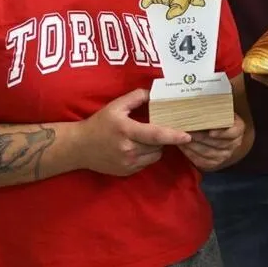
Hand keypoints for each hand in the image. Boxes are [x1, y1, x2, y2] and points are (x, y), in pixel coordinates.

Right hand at [75, 88, 191, 176]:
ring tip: (147, 138)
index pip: (156, 135)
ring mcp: (127, 163)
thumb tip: (155, 94)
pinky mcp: (126, 172)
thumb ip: (136, 97)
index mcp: (127, 131)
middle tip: (161, 129)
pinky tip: (138, 148)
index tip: (188, 135)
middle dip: (164, 138)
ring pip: (155, 156)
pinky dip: (147, 156)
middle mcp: (128, 149)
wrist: (79, 147)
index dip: (173, 136)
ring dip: (157, 147)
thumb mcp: (115, 106)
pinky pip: (146, 163)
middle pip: (158, 145)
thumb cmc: (99, 124)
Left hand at [178, 113, 245, 171]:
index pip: (233, 132)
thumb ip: (214, 110)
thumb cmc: (216, 116)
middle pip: (217, 143)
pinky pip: (202, 161)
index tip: (210, 132)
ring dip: (193, 146)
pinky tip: (183, 147)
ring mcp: (225, 154)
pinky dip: (191, 154)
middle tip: (187, 132)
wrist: (216, 129)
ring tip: (181, 138)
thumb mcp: (219, 110)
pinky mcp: (215, 163)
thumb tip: (200, 106)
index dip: (222, 133)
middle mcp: (235, 143)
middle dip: (200, 138)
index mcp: (238, 128)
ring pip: (208, 153)